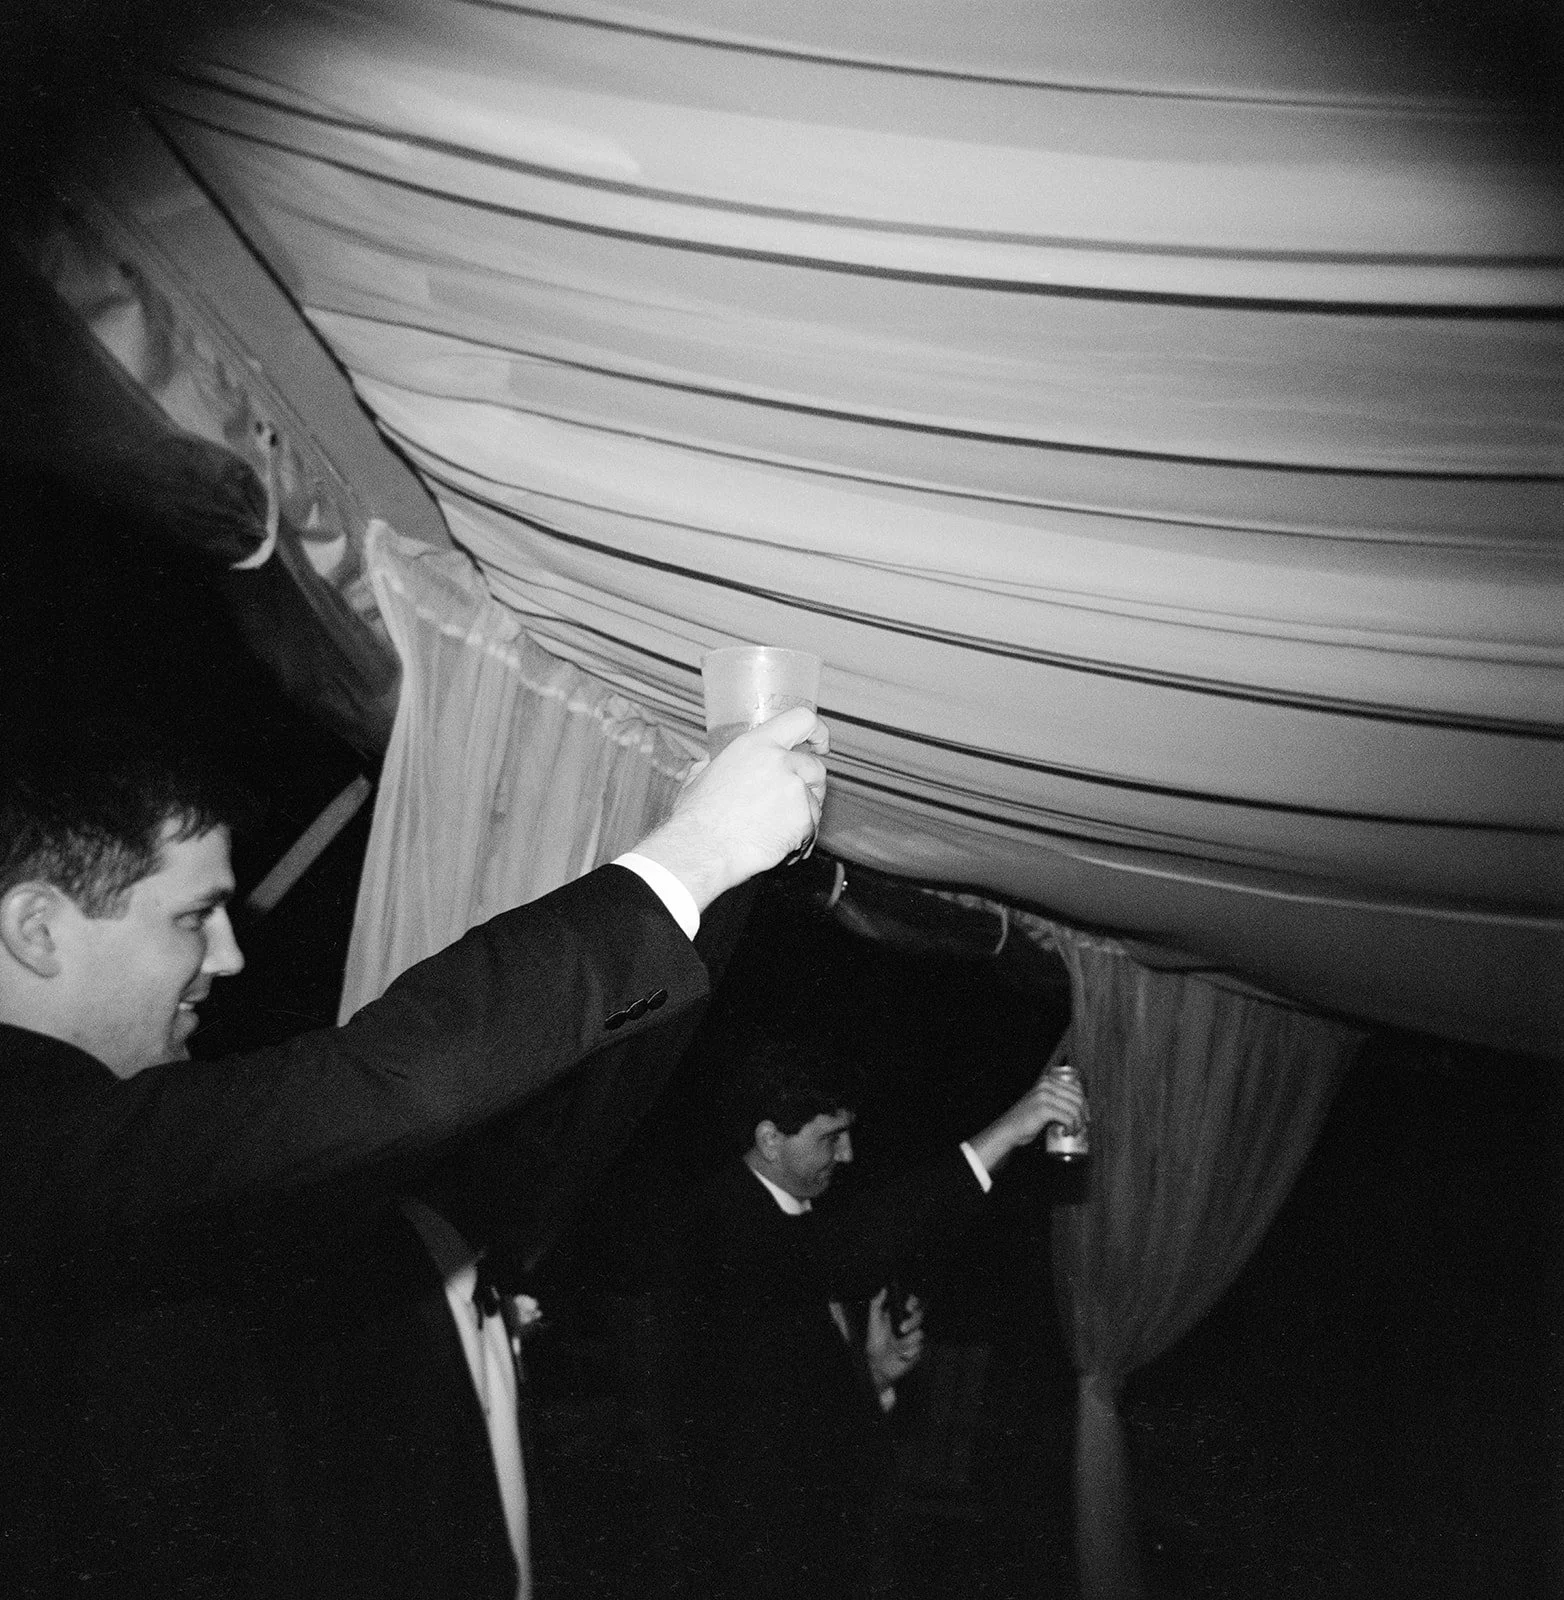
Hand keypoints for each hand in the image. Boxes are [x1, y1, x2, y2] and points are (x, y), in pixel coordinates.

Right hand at [631, 706, 828, 909]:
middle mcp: (779, 761)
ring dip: (802, 819)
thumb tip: (709, 764)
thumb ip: (713, 765)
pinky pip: (812, 829)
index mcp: (755, 744)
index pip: (801, 719)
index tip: (821, 744)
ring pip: (815, 802)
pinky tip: (777, 847)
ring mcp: (794, 789)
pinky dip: (800, 841)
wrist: (701, 850)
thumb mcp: (699, 777)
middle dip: (811, 788)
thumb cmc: (695, 818)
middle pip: (815, 768)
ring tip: (774, 833)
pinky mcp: (803, 819)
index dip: (818, 731)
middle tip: (792, 806)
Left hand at [866, 1286, 923, 1393]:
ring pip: (920, 1334)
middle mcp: (909, 1324)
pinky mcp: (918, 1350)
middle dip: (912, 1322)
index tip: (908, 1307)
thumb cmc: (875, 1343)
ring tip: (896, 1347)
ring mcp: (914, 1337)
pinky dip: (909, 1353)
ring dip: (906, 1342)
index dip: (913, 1302)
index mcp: (899, 1315)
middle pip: (920, 1315)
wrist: (879, 1366)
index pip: (912, 1303)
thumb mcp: (873, 1323)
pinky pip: (920, 1348)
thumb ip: (877, 1304)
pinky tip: (901, 1356)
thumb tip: (883, 1289)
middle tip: (901, 1329)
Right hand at [965, 1063, 1087, 1176]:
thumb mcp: (1041, 1102)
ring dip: (1078, 1123)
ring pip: (1074, 1108)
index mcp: (1047, 1081)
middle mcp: (1046, 1085)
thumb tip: (1079, 1107)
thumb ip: (1054, 1099)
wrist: (1009, 1129)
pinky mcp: (1044, 1109)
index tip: (1085, 1116)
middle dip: (1084, 1114)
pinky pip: (1068, 1118)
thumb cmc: (1026, 1120)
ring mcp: (1045, 1096)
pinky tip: (1066, 1133)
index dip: (1084, 1103)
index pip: (1075, 1087)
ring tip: (1074, 1131)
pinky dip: (1071, 1127)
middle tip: (1082, 1126)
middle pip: (1077, 1098)